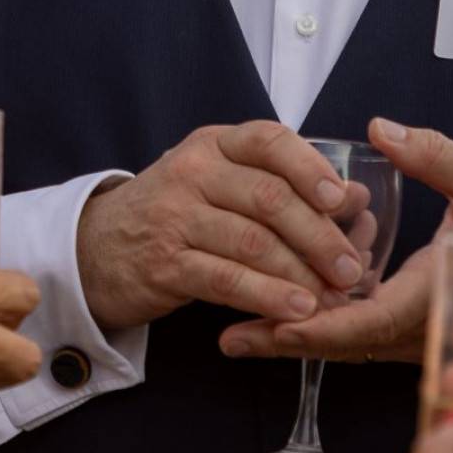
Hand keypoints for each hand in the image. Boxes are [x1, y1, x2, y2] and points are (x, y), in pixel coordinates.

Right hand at [74, 122, 370, 331]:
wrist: (96, 248)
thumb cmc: (175, 213)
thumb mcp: (219, 182)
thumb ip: (281, 185)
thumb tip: (355, 197)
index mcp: (214, 143)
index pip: (269, 141)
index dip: (312, 168)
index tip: (345, 199)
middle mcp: (193, 172)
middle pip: (269, 198)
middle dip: (319, 235)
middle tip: (351, 266)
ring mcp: (176, 217)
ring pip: (253, 243)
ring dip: (302, 273)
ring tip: (334, 295)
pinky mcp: (166, 264)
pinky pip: (227, 280)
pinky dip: (268, 297)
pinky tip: (297, 311)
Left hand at [220, 118, 452, 363]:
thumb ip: (436, 156)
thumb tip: (383, 131)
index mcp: (437, 294)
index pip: (369, 321)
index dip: (316, 326)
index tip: (268, 324)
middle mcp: (423, 327)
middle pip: (346, 345)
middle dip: (287, 342)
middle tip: (229, 338)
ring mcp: (417, 335)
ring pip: (349, 346)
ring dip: (296, 339)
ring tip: (237, 334)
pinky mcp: (412, 331)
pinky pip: (360, 337)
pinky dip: (320, 330)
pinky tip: (280, 314)